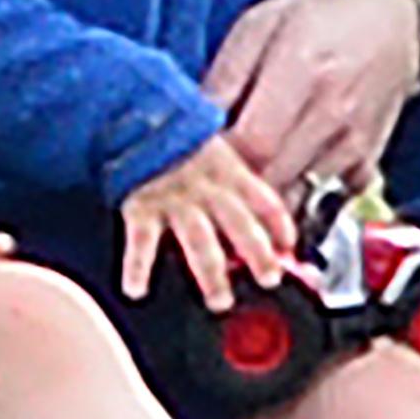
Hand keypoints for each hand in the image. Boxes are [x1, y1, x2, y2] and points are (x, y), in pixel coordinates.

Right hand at [117, 136, 295, 305]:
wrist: (130, 117)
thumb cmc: (173, 137)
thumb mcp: (211, 148)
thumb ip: (230, 178)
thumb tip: (254, 214)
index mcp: (227, 170)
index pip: (264, 200)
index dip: (280, 224)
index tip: (289, 247)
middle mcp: (205, 187)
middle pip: (240, 225)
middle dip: (258, 254)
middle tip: (269, 279)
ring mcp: (174, 199)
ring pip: (199, 242)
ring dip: (211, 275)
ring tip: (220, 301)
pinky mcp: (141, 206)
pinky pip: (141, 242)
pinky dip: (137, 267)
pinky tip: (136, 289)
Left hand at [202, 0, 419, 195]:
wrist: (394, 21)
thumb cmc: (318, 18)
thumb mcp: (260, 25)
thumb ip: (225, 76)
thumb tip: (191, 124)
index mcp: (303, 69)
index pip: (251, 144)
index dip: (217, 159)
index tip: (195, 156)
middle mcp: (335, 113)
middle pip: (271, 180)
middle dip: (232, 188)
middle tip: (206, 181)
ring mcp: (356, 143)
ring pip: (296, 199)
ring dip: (262, 200)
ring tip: (237, 185)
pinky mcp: (368, 163)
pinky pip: (325, 202)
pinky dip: (298, 199)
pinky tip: (279, 181)